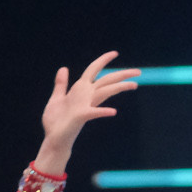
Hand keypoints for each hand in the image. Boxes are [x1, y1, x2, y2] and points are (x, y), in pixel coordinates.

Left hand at [32, 53, 138, 176]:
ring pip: (105, 92)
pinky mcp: (81, 117)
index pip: (94, 71)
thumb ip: (61, 85)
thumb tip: (64, 68)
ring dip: (120, 87)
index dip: (103, 60)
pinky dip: (103, 111)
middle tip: (139, 72)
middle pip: (107, 81)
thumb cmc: (55, 122)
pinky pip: (94, 112)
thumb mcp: (56, 99)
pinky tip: (112, 111)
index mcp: (80, 90)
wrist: (53, 139)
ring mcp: (85, 106)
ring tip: (135, 85)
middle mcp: (86, 96)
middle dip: (122, 75)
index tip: (115, 53)